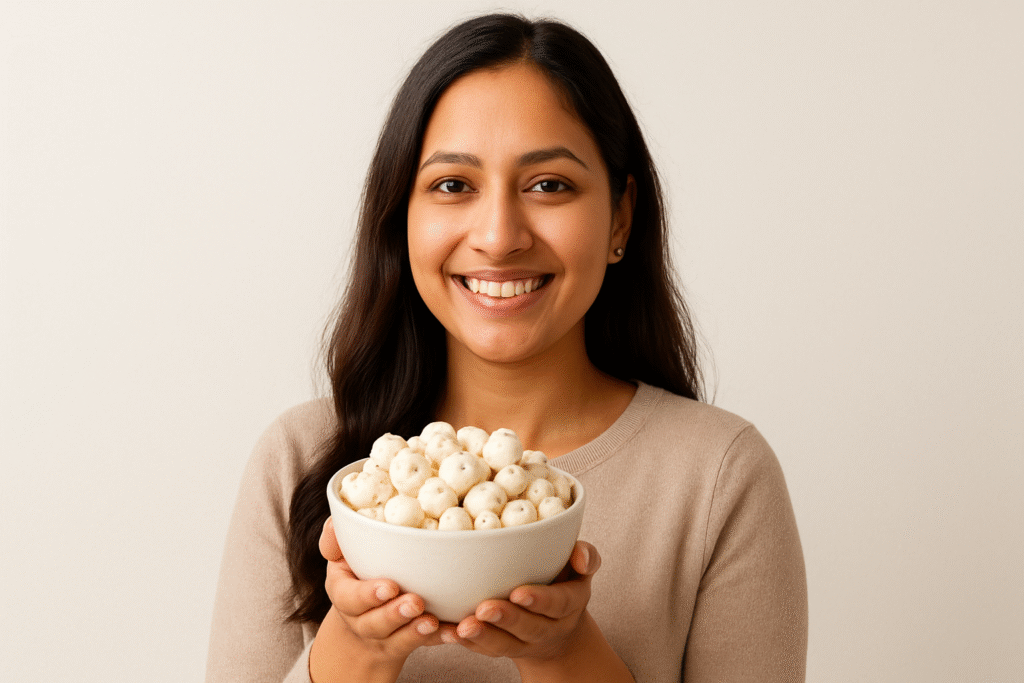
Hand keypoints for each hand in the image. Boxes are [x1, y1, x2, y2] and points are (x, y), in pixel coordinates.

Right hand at [310, 517, 443, 681]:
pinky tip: (454, 632)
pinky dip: (439, 639)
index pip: (349, 598)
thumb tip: (334, 523)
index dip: (368, 595)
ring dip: (415, 632)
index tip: (390, 587)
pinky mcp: (408, 643)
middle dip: (394, 615)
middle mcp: (360, 620)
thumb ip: (336, 540)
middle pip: (373, 624)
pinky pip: (424, 645)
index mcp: (344, 594)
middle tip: (416, 603)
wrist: (366, 615)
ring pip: (397, 640)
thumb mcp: (342, 555)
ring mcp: (384, 637)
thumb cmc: (358, 572)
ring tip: (432, 621)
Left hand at [441, 541, 600, 662]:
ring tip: (462, 627)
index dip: (539, 600)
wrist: (556, 627)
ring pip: (504, 645)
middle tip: (484, 609)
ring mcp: (524, 643)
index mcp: (570, 604)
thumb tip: (581, 557)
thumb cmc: (564, 582)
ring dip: (483, 637)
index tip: (518, 593)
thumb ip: (584, 557)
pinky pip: (483, 650)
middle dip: (506, 620)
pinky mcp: (501, 648)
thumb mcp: (579, 568)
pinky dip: (465, 643)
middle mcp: (549, 628)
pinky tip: (446, 633)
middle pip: (529, 628)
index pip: (558, 604)